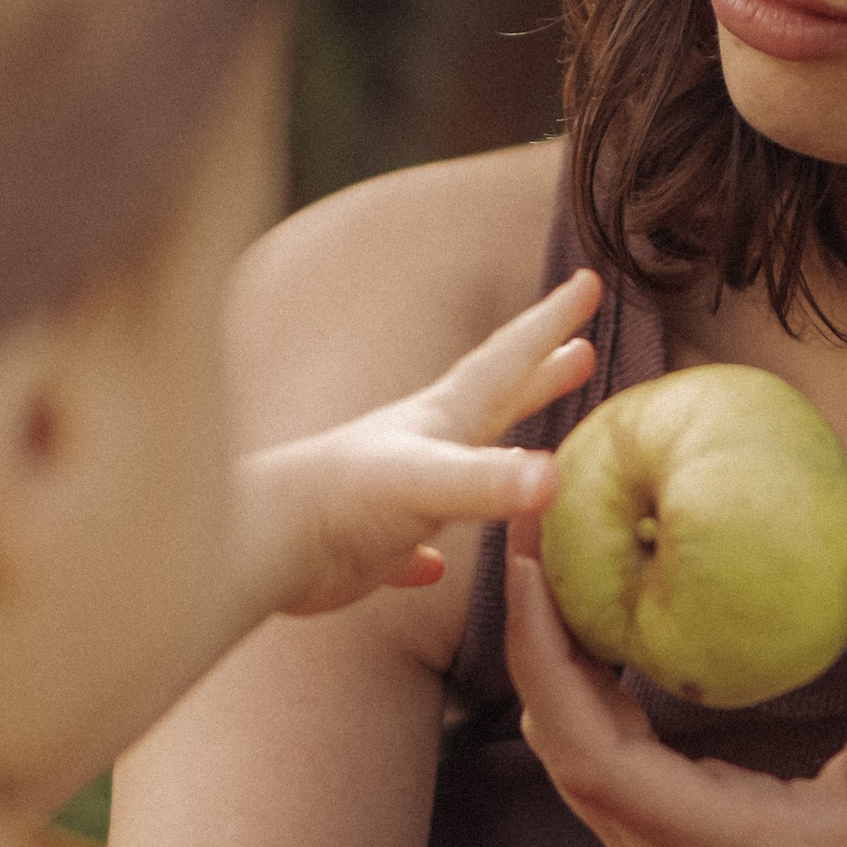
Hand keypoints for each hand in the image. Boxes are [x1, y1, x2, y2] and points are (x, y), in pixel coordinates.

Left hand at [236, 272, 599, 621]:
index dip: (550, 322)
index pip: (508, 360)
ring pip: (459, 467)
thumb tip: (553, 478)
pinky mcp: (367, 547)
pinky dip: (427, 553)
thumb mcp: (425, 483)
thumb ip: (488, 480)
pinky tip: (430, 565)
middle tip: (584, 348)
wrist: (256, 546)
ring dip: (496, 454)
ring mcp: (393, 495)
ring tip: (526, 450)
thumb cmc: (339, 502)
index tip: (590, 281)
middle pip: (493, 398)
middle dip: (538, 372)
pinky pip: (409, 547)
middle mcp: (420, 446)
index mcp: (441, 420)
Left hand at [506, 516, 846, 846]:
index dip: (547, 660)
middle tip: (536, 536)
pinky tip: (609, 629)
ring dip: (559, 671)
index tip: (532, 566)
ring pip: (580, 767)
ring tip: (561, 566)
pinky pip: (610, 776)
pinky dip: (592, 703)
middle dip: (538, 645)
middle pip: (566, 755)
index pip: (595, 758)